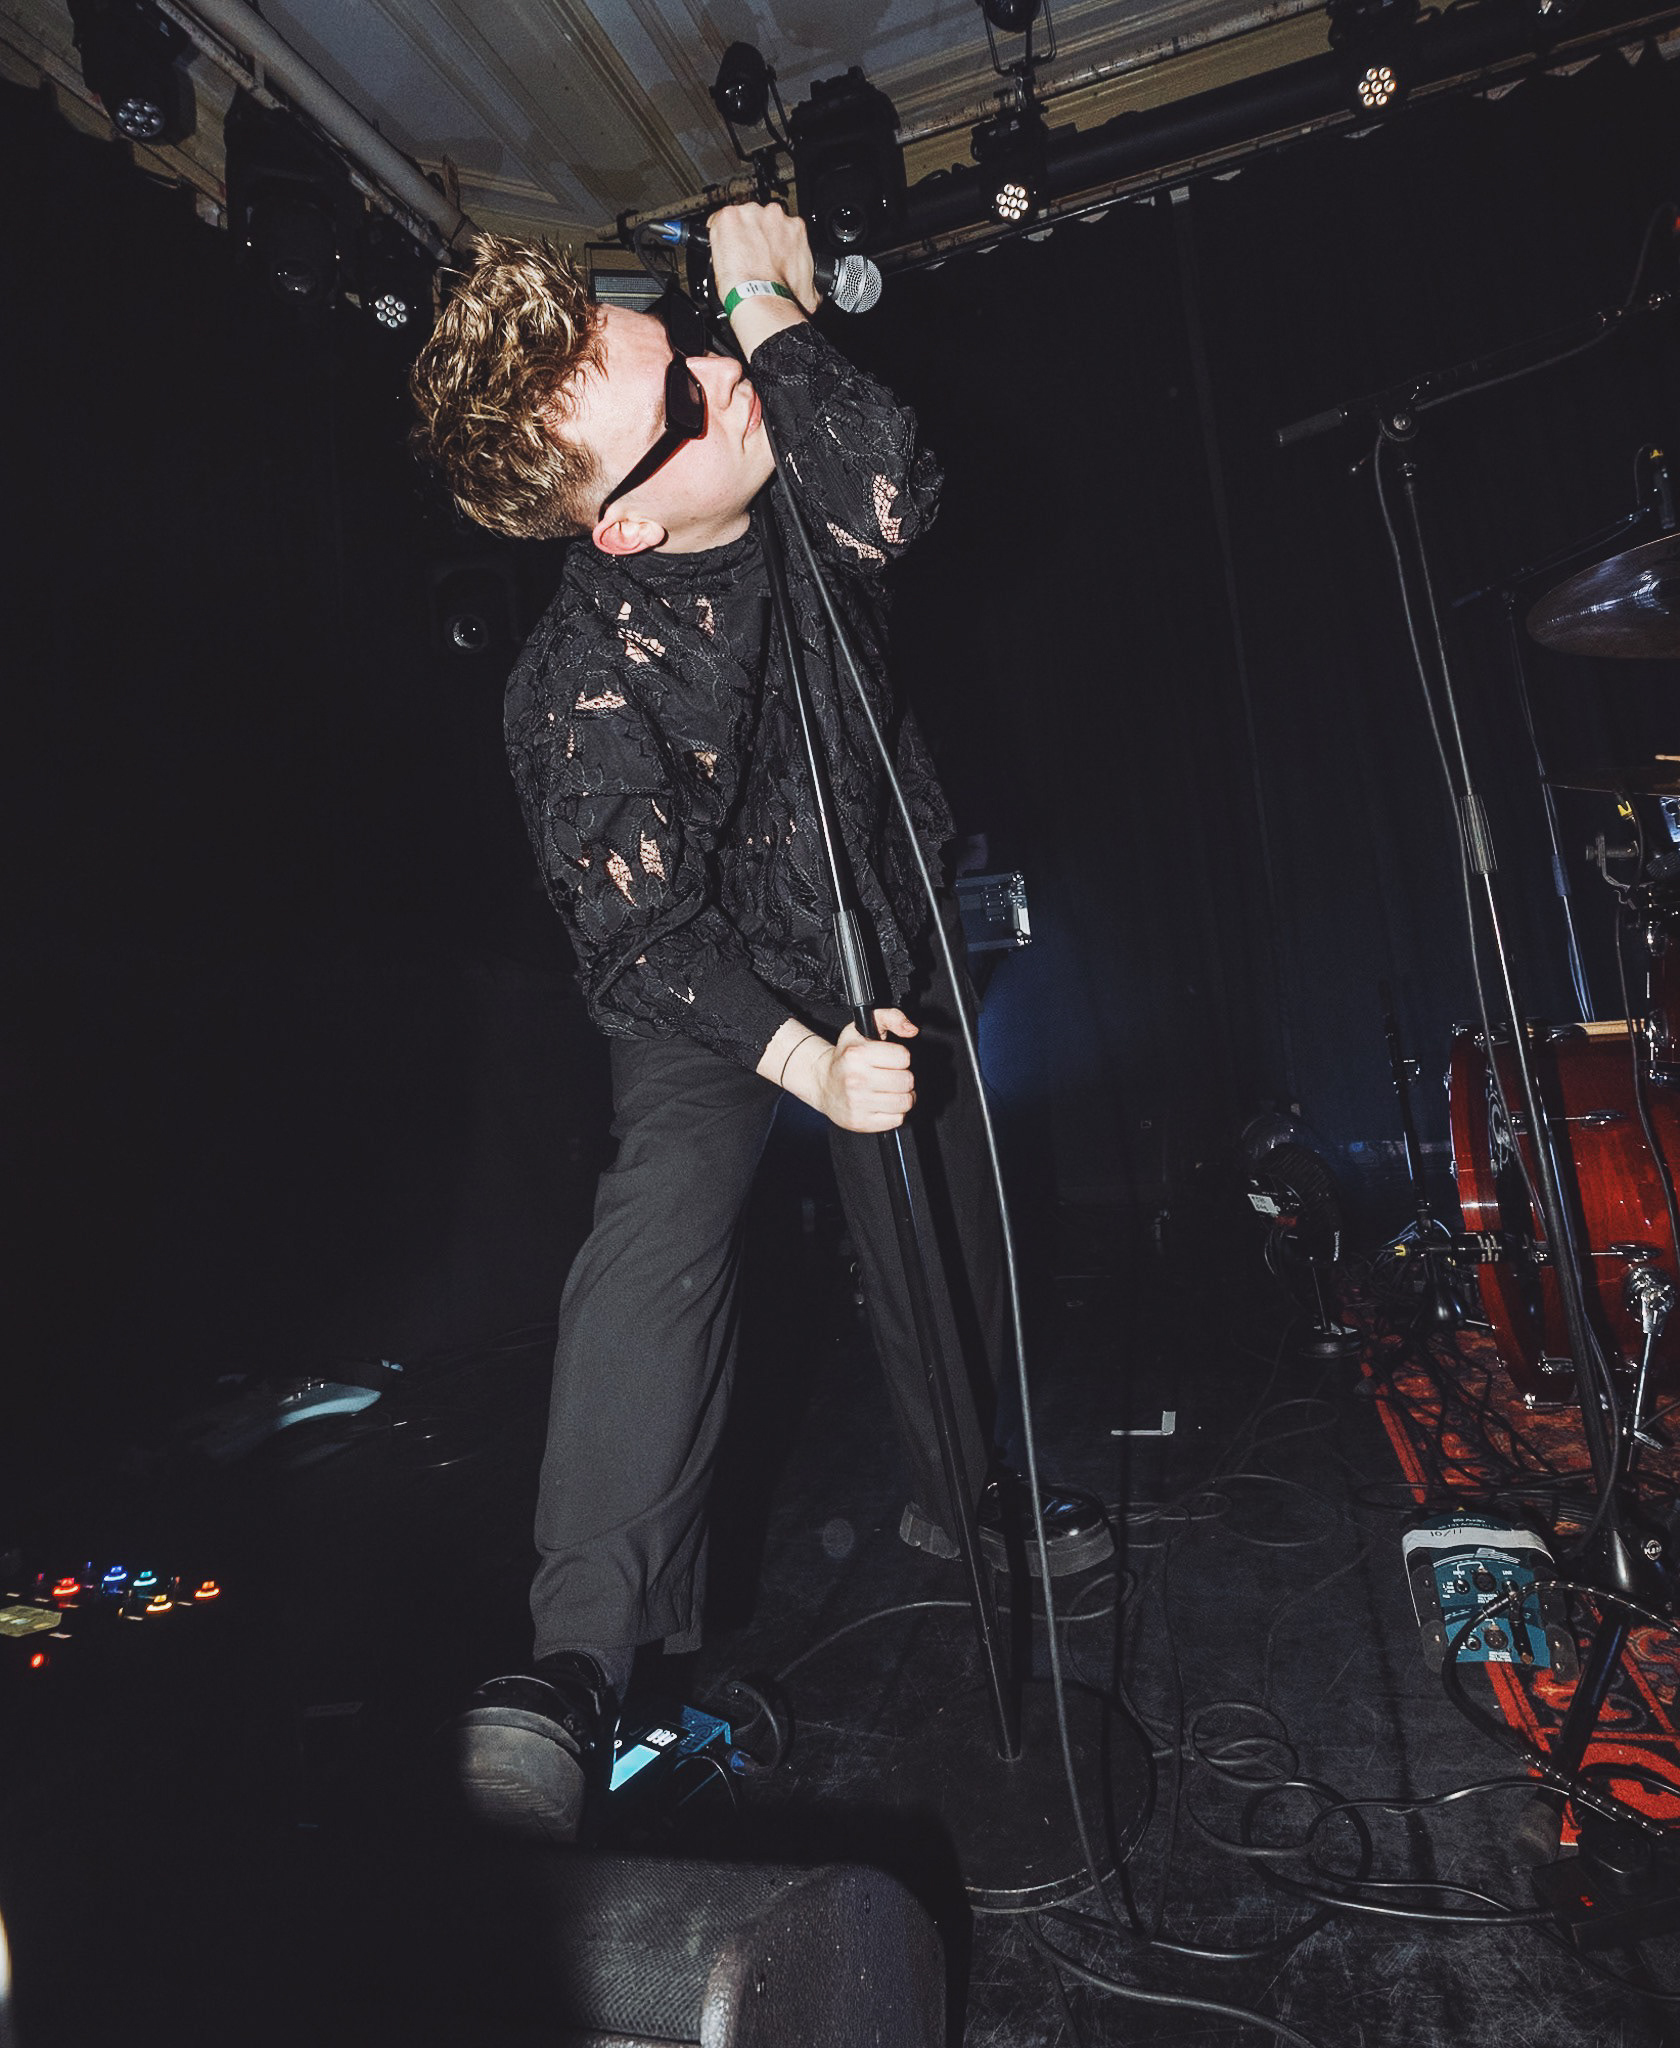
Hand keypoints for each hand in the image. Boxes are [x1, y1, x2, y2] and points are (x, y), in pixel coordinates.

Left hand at [706, 202, 817, 356]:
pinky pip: (718, 220)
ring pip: (740, 218)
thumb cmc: (785, 296)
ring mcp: (751, 214)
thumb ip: (807, 278)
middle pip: (759, 219)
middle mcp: (775, 215)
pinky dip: (716, 233)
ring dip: (736, 233)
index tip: (765, 252)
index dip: (770, 240)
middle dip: (754, 235)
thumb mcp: (809, 289)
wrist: (763, 297)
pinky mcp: (729, 217)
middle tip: (749, 257)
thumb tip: (811, 290)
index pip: (779, 226)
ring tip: (735, 257)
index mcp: (795, 228)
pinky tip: (719, 250)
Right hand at [771, 1008, 917, 1131]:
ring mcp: (858, 1103)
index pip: (903, 1057)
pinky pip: (897, 1119)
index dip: (900, 1057)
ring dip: (902, 1095)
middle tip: (889, 1075)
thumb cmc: (845, 1057)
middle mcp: (856, 1079)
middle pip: (907, 1080)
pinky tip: (882, 1103)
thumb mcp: (862, 1028)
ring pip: (905, 1101)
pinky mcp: (861, 1122)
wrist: (822, 1083)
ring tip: (889, 1090)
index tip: (889, 1059)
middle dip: (902, 1077)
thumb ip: (890, 1018)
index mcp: (857, 1055)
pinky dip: (894, 1112)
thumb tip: (911, 1030)